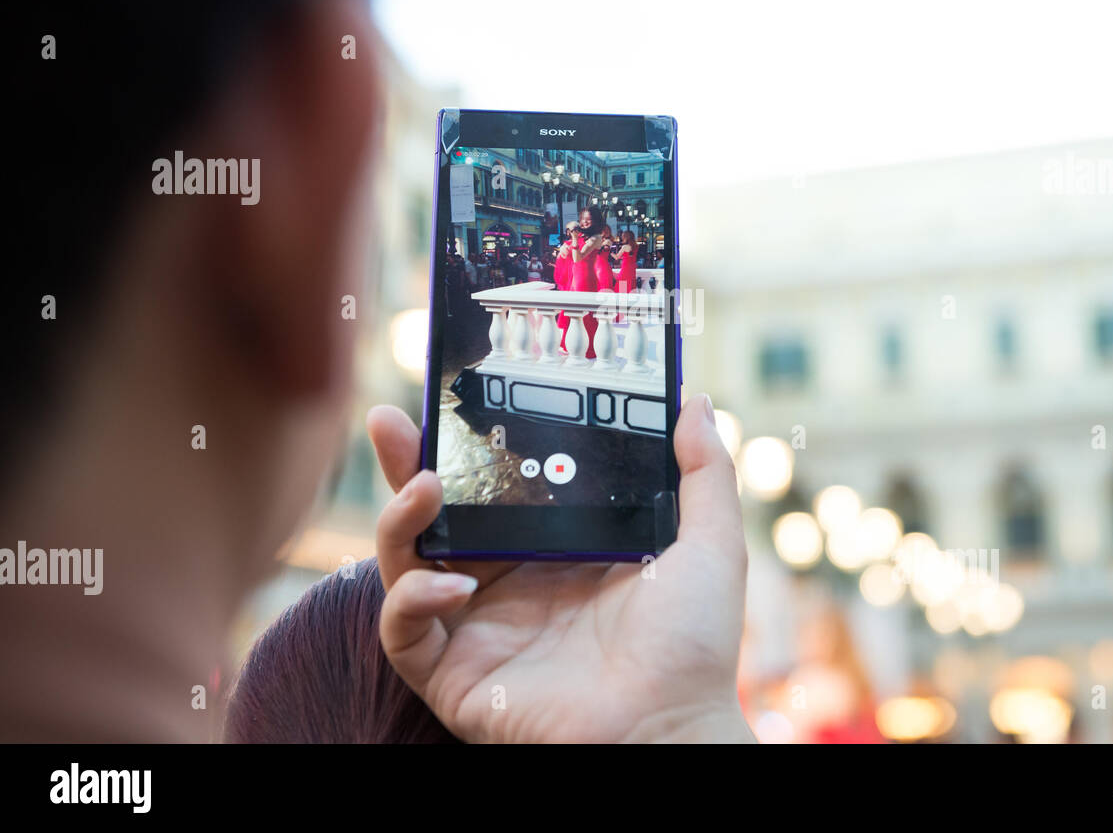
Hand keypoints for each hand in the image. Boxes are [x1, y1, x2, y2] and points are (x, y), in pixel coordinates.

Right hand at [366, 395, 753, 742]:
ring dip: (399, 522)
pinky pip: (403, 632)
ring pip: (405, 564)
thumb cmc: (694, 648)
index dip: (469, 445)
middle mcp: (508, 583)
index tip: (455, 397)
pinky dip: (409, 601)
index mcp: (554, 549)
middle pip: (438, 516)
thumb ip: (703, 470)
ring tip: (424, 489)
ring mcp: (476, 628)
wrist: (669, 728)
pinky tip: (452, 586)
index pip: (495, 486)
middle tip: (391, 423)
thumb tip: (694, 402)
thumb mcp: (708, 542)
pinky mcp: (453, 673)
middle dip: (406, 467)